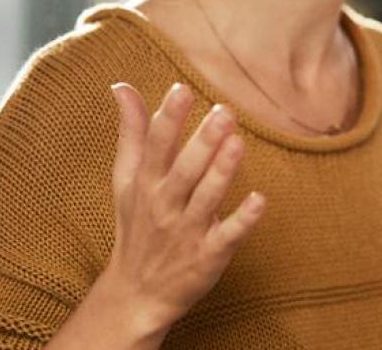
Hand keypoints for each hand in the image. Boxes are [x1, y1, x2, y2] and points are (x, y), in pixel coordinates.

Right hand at [95, 83, 265, 338]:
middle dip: (202, 142)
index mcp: (146, 185)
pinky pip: (227, 237)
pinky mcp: (208, 256)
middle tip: (224, 111)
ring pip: (206, 199)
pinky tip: (260, 200)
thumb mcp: (127, 181)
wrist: (136, 295)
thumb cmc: (137, 226)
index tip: (181, 89)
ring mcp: (187, 232)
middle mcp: (165, 206)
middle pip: (184, 171)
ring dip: (222, 172)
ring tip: (237, 142)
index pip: (156, 147)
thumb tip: (122, 86)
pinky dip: (243, 220)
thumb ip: (132, 133)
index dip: (168, 119)